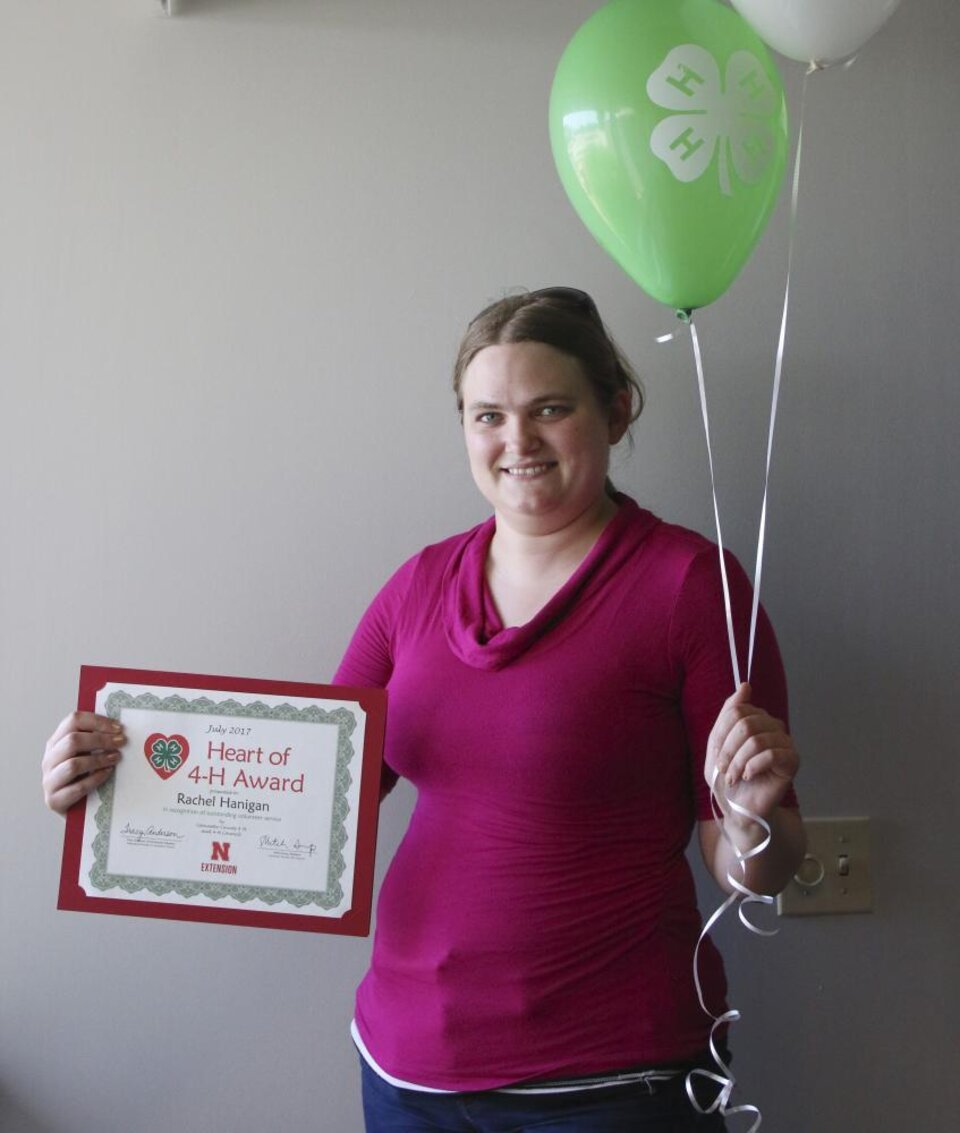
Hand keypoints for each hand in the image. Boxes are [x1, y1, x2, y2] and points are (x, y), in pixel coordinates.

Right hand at [42, 712, 125, 814]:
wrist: (76, 811)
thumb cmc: (84, 777)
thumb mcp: (87, 755)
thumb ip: (95, 740)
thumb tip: (120, 727)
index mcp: (56, 742)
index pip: (73, 721)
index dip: (97, 721)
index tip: (119, 727)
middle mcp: (49, 759)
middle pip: (72, 740)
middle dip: (101, 739)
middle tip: (122, 742)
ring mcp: (49, 780)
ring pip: (74, 764)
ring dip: (99, 759)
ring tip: (116, 758)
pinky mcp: (54, 800)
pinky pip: (77, 787)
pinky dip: (95, 779)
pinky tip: (108, 773)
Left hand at [705, 682, 797, 825]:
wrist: (738, 808)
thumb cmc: (728, 777)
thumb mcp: (717, 743)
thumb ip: (729, 714)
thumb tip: (746, 686)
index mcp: (754, 718)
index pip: (737, 710)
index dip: (722, 734)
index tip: (716, 755)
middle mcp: (772, 726)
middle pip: (746, 723)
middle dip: (728, 750)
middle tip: (725, 769)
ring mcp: (784, 742)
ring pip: (756, 739)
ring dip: (738, 762)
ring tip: (735, 777)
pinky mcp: (792, 761)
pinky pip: (771, 754)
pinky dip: (753, 767)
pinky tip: (750, 777)